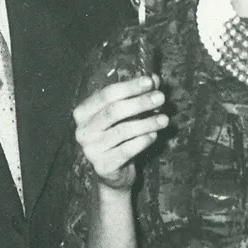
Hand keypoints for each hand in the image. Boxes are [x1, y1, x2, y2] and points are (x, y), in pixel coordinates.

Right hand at [74, 74, 167, 189]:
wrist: (112, 169)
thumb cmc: (118, 133)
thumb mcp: (126, 112)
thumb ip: (138, 94)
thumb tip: (154, 79)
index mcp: (83, 112)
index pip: (106, 94)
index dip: (129, 87)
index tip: (150, 81)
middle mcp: (83, 130)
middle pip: (113, 111)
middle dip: (140, 103)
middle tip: (161, 98)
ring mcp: (91, 149)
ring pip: (123, 131)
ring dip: (147, 123)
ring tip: (164, 119)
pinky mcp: (103, 165)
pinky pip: (127, 150)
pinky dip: (143, 141)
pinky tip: (154, 135)